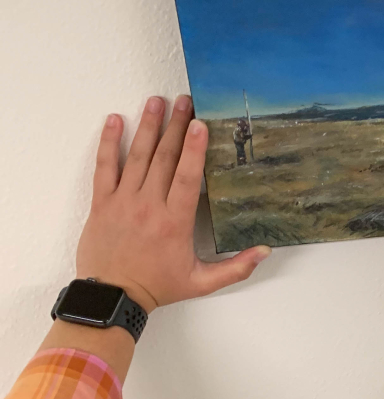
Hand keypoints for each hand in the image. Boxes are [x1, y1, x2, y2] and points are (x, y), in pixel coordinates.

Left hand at [76, 95, 270, 311]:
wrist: (113, 297)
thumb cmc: (158, 286)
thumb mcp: (202, 282)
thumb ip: (236, 267)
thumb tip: (265, 251)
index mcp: (175, 221)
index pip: (187, 178)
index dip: (194, 149)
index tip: (200, 124)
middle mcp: (149, 206)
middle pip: (165, 158)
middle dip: (176, 127)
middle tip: (185, 101)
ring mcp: (123, 201)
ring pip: (137, 157)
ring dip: (149, 127)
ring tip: (157, 101)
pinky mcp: (103, 203)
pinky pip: (105, 167)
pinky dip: (110, 142)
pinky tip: (116, 120)